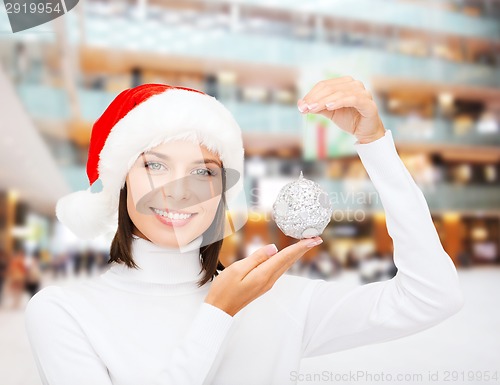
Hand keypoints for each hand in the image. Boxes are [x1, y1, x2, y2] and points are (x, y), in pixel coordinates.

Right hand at [204, 237, 322, 315]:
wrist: (219, 308)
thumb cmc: (224, 289)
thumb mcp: (237, 269)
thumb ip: (256, 258)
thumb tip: (273, 248)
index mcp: (263, 275)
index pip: (285, 257)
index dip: (300, 246)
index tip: (313, 239)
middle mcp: (269, 280)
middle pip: (289, 261)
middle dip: (303, 249)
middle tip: (316, 238)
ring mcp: (267, 283)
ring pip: (285, 265)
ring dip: (296, 254)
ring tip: (305, 244)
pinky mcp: (262, 284)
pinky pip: (278, 269)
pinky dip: (286, 260)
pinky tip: (287, 255)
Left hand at [298, 76, 385, 143]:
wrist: (365, 132)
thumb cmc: (349, 119)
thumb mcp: (330, 112)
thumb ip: (318, 107)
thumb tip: (301, 104)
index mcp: (345, 84)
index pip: (324, 85)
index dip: (311, 94)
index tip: (301, 106)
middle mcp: (354, 84)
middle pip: (330, 88)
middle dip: (315, 98)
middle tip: (304, 108)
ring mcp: (363, 92)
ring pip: (339, 93)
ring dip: (323, 101)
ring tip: (312, 109)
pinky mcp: (368, 103)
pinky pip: (352, 99)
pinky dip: (339, 102)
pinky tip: (329, 107)